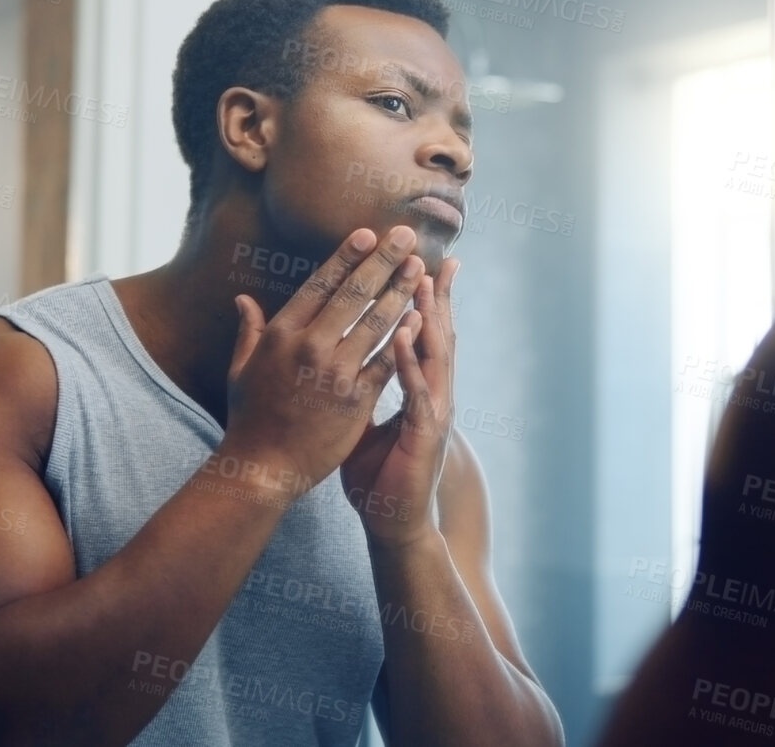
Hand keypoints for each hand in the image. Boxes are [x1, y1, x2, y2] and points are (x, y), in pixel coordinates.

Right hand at [216, 226, 424, 499]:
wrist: (264, 468)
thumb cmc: (250, 418)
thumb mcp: (241, 370)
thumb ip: (249, 331)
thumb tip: (243, 300)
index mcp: (280, 334)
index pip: (320, 285)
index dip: (347, 257)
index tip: (368, 233)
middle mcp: (308, 347)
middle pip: (353, 295)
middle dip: (382, 261)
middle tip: (406, 237)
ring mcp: (334, 373)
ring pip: (375, 323)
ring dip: (401, 291)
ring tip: (420, 268)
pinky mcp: (355, 399)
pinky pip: (385, 361)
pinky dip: (404, 338)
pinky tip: (421, 316)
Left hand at [340, 256, 457, 546]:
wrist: (394, 520)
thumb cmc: (379, 471)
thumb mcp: (362, 418)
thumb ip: (355, 383)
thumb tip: (338, 358)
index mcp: (418, 387)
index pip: (420, 333)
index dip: (421, 299)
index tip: (418, 262)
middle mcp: (431, 392)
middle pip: (436, 335)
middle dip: (436, 295)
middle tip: (435, 255)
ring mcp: (432, 410)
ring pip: (434, 355)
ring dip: (428, 316)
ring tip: (420, 279)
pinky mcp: (425, 432)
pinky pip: (417, 388)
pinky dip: (410, 360)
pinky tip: (402, 334)